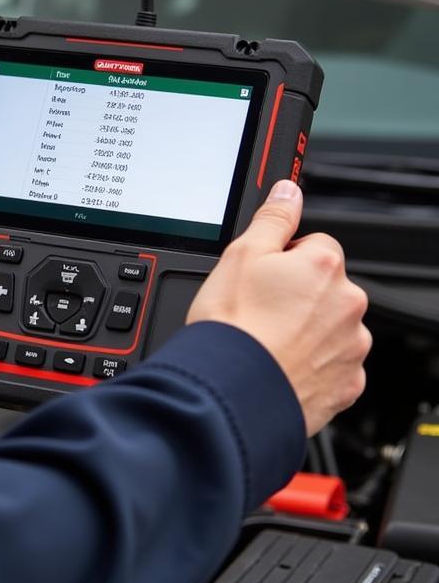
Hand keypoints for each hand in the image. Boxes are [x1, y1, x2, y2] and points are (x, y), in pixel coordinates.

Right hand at [187, 180, 370, 435]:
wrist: (232, 391)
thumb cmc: (233, 326)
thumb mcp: (240, 254)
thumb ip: (273, 218)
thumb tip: (289, 191)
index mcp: (324, 266)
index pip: (314, 245)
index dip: (282, 260)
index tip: (261, 279)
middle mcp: (348, 304)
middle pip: (326, 288)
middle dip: (298, 296)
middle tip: (259, 312)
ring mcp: (351, 347)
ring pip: (330, 327)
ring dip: (306, 331)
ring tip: (266, 342)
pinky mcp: (346, 385)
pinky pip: (332, 367)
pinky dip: (311, 366)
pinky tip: (279, 366)